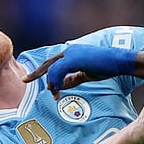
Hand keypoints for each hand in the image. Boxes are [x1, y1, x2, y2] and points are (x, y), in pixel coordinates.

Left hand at [22, 44, 137, 98]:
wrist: (118, 61)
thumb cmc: (105, 67)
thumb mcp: (86, 74)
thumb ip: (73, 79)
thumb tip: (61, 86)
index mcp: (72, 53)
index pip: (52, 62)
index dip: (42, 71)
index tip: (31, 78)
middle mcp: (69, 51)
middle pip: (48, 63)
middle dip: (36, 73)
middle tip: (24, 80)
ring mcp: (71, 53)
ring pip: (52, 69)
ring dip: (52, 83)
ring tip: (56, 93)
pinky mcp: (74, 59)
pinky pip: (58, 71)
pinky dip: (57, 81)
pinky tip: (60, 89)